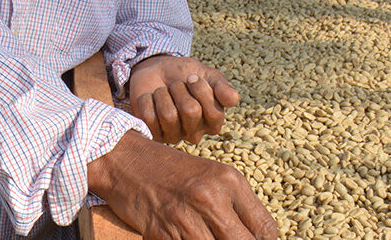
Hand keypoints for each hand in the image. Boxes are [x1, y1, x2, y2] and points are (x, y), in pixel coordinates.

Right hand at [88, 130, 277, 238]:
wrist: (125, 160)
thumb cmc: (171, 170)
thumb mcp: (211, 176)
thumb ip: (236, 205)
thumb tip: (259, 238)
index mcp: (228, 181)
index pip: (265, 229)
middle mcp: (209, 198)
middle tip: (227, 239)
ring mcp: (185, 217)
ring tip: (202, 235)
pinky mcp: (162, 233)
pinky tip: (184, 237)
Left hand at [128, 55, 239, 143]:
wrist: (155, 70)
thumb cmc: (184, 74)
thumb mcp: (206, 74)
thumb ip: (221, 86)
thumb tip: (233, 99)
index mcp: (213, 122)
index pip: (214, 113)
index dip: (201, 90)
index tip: (192, 77)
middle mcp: (194, 133)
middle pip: (191, 112)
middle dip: (179, 89)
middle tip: (175, 84)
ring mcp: (172, 136)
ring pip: (168, 115)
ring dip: (162, 94)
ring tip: (162, 91)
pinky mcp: (152, 133)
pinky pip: (149, 117)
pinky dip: (147, 99)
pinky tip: (150, 97)